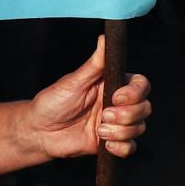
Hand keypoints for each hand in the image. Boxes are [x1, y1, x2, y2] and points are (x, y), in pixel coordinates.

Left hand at [19, 36, 150, 159]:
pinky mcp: (111, 142)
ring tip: (98, 129)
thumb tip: (105, 38)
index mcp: (110, 84)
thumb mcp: (73, 82)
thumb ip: (94, 64)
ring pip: (139, 127)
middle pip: (145, 107)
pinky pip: (130, 147)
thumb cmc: (53, 101)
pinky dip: (121, 147)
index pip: (140, 85)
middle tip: (103, 116)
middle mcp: (117, 103)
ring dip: (121, 131)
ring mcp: (116, 123)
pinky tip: (104, 143)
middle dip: (127, 115)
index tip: (116, 98)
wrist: (40, 131)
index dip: (135, 93)